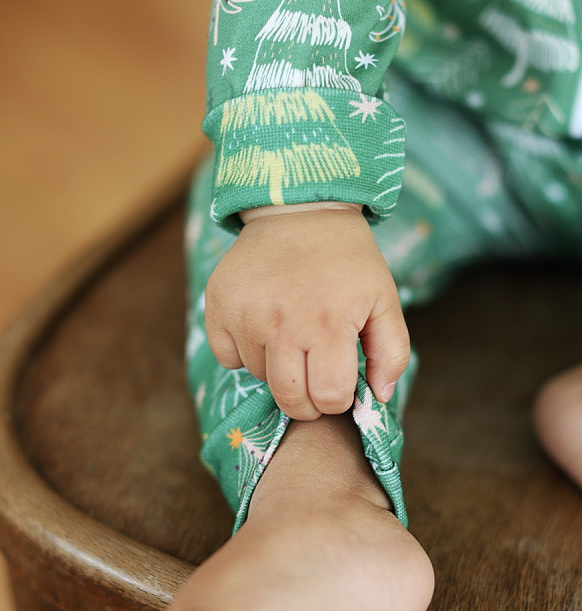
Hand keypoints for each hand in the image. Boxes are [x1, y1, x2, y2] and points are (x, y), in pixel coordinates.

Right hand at [205, 205, 409, 420]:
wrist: (299, 209)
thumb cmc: (348, 261)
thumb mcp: (385, 300)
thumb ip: (392, 353)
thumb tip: (379, 398)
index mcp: (329, 325)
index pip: (328, 398)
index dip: (337, 399)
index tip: (339, 382)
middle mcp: (283, 324)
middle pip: (290, 399)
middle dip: (307, 400)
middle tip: (315, 378)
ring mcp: (246, 316)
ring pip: (259, 377)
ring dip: (277, 369)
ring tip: (292, 336)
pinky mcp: (219, 307)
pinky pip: (227, 358)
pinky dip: (244, 352)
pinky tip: (263, 326)